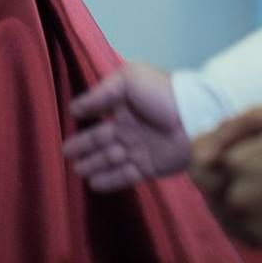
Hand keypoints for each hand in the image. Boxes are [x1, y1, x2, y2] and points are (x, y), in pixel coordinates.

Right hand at [63, 61, 191, 189]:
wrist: (196, 118)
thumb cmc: (162, 94)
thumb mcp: (129, 79)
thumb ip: (101, 94)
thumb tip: (74, 108)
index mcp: (125, 104)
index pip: (99, 113)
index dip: (84, 120)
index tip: (67, 125)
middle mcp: (130, 127)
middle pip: (101, 140)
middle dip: (83, 147)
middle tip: (65, 154)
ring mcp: (139, 148)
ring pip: (110, 158)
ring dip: (93, 164)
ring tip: (77, 170)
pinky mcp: (149, 167)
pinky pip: (125, 175)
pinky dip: (110, 180)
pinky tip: (93, 184)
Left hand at [202, 107, 261, 262]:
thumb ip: (233, 129)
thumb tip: (203, 153)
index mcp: (236, 162)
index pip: (196, 165)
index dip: (210, 158)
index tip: (230, 155)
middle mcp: (239, 199)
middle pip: (212, 193)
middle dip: (226, 182)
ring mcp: (257, 229)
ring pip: (231, 219)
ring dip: (244, 206)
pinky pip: (256, 239)